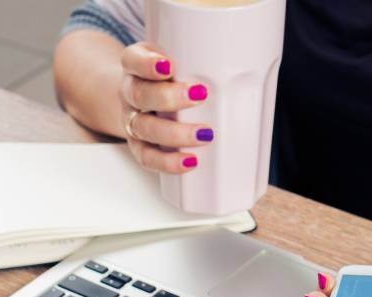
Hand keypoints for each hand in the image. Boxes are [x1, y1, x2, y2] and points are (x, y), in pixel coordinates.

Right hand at [120, 42, 213, 172]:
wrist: (143, 99)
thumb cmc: (169, 79)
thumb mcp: (178, 61)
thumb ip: (196, 62)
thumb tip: (241, 66)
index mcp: (136, 67)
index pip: (133, 60)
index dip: (148, 64)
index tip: (169, 66)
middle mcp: (131, 93)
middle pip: (140, 95)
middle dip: (169, 98)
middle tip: (199, 96)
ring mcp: (132, 121)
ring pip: (145, 128)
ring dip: (175, 133)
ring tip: (204, 135)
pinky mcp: (139, 146)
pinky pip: (148, 157)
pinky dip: (168, 162)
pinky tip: (190, 162)